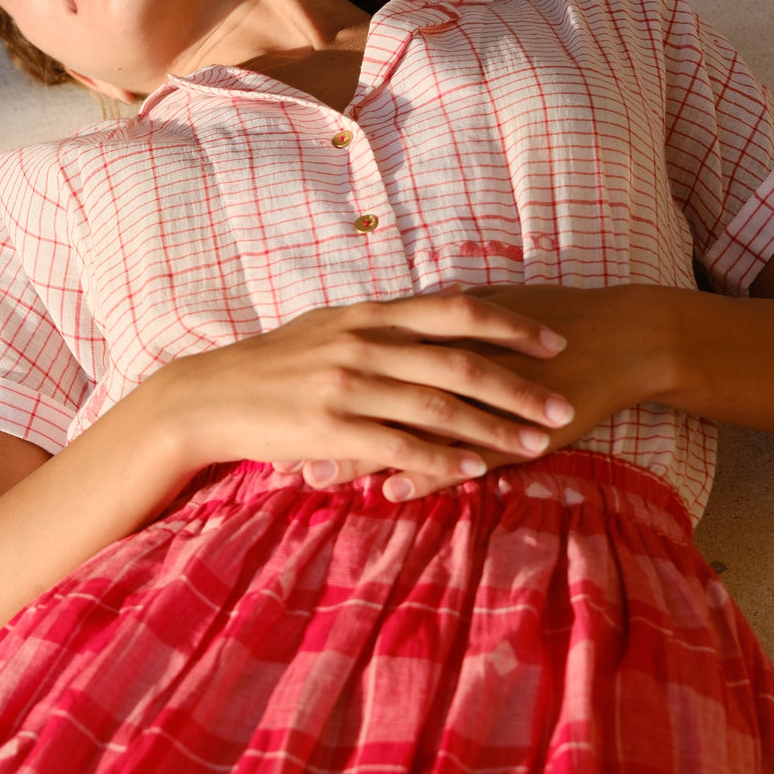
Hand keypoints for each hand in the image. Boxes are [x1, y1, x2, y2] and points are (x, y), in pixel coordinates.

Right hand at [147, 288, 575, 498]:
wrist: (208, 397)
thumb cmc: (273, 365)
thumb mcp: (330, 326)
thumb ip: (388, 320)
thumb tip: (448, 304)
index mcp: (368, 314)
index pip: (456, 312)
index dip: (510, 326)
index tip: (554, 342)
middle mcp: (365, 344)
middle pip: (460, 362)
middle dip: (520, 385)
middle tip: (564, 403)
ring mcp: (349, 386)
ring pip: (440, 406)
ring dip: (494, 427)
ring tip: (537, 441)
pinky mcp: (332, 428)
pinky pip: (401, 444)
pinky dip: (444, 456)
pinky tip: (477, 468)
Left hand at [289, 284, 676, 499]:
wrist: (624, 336)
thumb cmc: (556, 323)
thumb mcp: (495, 312)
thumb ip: (450, 318)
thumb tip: (414, 313)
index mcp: (442, 328)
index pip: (368, 359)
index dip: (323, 382)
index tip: (279, 402)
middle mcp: (450, 357)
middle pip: (372, 393)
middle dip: (323, 421)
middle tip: (275, 444)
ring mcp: (478, 395)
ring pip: (406, 429)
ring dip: (358, 457)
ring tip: (313, 478)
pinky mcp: (507, 426)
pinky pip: (457, 454)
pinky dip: (421, 473)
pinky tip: (389, 491)